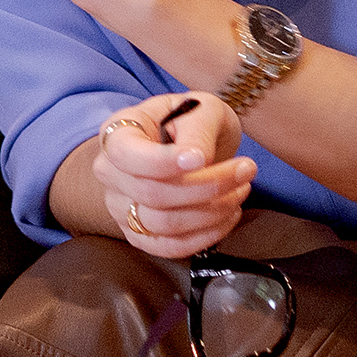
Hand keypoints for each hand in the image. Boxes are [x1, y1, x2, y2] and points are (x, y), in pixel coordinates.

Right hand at [94, 92, 253, 262]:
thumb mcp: (200, 108)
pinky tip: (229, 215)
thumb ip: (197, 129)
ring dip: (212, 211)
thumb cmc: (193, 121)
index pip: (127, 155)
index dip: (164, 162)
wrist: (192, 145)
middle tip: (246, 170)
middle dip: (207, 186)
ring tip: (241, 190)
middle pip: (152, 193)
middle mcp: (110, 173)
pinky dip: (206, 236)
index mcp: (117, 134)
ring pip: (163, 224)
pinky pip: (169, 247)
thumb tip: (197, 159)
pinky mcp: (139, 234)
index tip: (203, 158)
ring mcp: (121, 208)